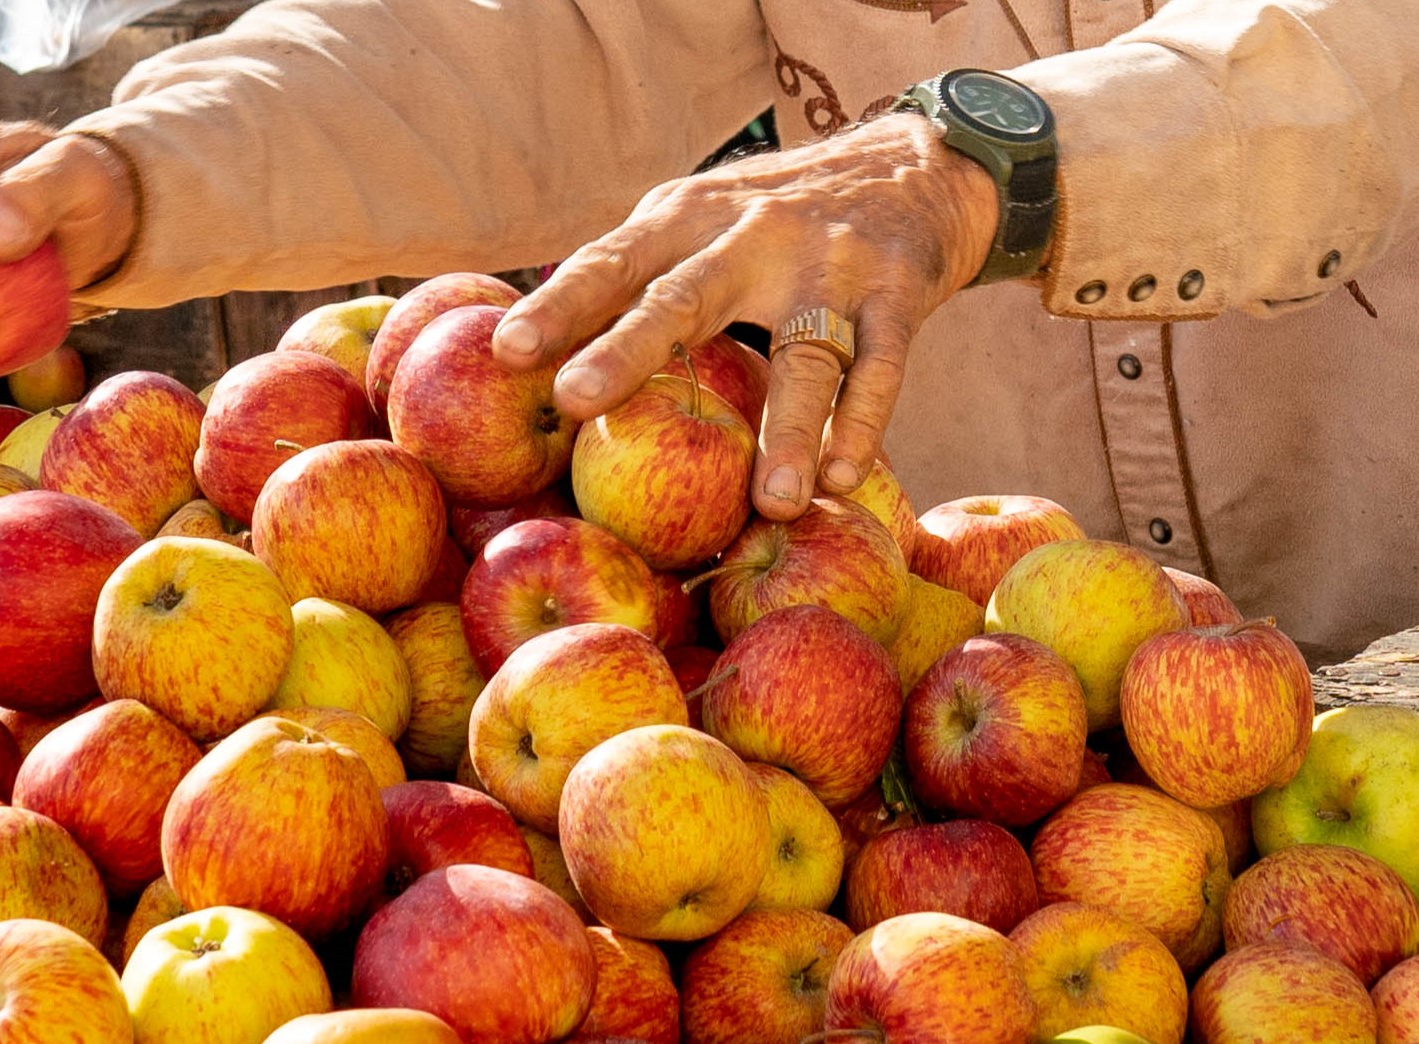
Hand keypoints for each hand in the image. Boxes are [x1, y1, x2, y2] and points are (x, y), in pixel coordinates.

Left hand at [501, 114, 995, 519]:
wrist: (910, 165)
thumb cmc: (775, 217)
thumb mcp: (700, 218)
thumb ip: (636, 274)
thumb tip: (534, 362)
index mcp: (687, 218)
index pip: (611, 262)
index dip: (559, 306)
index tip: (507, 351)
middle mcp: (752, 234)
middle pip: (684, 298)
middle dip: (627, 349)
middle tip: (574, 398)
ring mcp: (828, 264)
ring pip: (804, 352)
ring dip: (788, 430)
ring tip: (773, 503)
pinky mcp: (896, 292)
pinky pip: (881, 366)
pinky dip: (862, 423)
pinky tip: (842, 477)